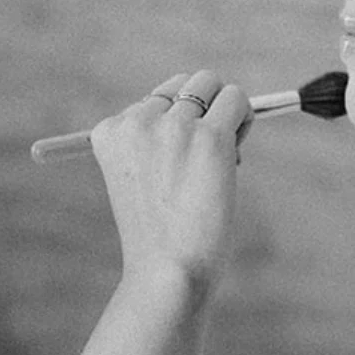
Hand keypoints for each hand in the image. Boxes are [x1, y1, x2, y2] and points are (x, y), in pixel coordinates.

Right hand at [91, 67, 252, 289]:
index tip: (176, 164)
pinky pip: (237, 100)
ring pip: (212, 85)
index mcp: (110, 132)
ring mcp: (174, 128)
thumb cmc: (159, 235)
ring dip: (225, 114)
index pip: (154, 100)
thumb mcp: (140, 179)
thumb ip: (157, 139)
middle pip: (185, 83)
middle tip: (205, 156)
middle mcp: (138, 122)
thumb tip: (214, 98)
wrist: (168, 272)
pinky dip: (244, 119)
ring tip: (221, 156)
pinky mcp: (210, 137)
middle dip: (203, 109)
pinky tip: (234, 154)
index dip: (176, 127)